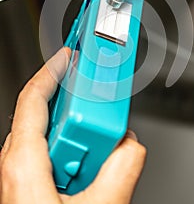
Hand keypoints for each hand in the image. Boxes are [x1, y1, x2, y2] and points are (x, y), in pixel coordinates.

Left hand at [0, 48, 145, 203]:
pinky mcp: (28, 185)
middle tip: (99, 104)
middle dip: (76, 104)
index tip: (68, 54)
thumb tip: (131, 144)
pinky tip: (88, 163)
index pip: (34, 97)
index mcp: (24, 163)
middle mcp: (16, 165)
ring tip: (99, 146)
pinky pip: (49, 153)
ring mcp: (20, 175)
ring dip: (77, 131)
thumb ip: (122, 171)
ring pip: (49, 135)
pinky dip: (71, 149)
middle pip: (45, 114)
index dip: (52, 69)